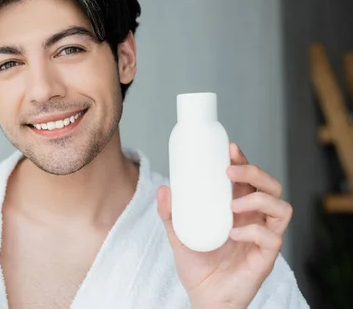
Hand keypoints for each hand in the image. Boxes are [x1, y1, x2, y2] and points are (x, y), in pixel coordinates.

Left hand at [157, 142, 292, 308]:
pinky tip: (233, 233)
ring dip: (258, 199)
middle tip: (230, 172)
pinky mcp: (266, 256)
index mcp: (238, 208)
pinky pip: (272, 237)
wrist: (203, 297)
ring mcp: (263, 237)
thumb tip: (164, 188)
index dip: (244, 161)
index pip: (249, 179)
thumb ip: (170, 213)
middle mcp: (255, 218)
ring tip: (232, 205)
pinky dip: (253, 231)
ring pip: (281, 207)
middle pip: (271, 186)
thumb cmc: (197, 265)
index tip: (230, 149)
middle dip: (255, 172)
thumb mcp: (178, 234)